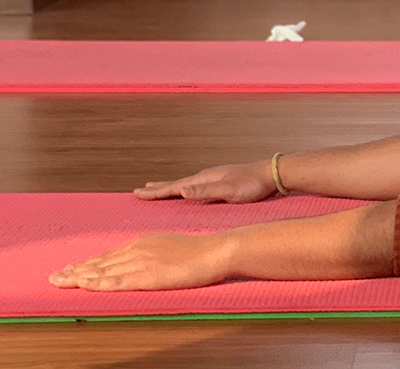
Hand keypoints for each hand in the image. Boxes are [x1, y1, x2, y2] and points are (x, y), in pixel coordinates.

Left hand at [48, 232, 234, 290]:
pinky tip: (84, 286)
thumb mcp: (171, 246)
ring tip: (60, 281)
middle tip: (55, 276)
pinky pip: (118, 281)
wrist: (216, 250)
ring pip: (104, 271)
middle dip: (76, 270)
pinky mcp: (149, 275)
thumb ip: (153, 253)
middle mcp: (138, 250)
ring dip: (79, 277)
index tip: (71, 268)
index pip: (109, 256)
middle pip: (101, 262)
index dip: (88, 264)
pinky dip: (99, 284)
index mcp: (143, 243)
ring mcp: (142, 262)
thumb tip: (142, 261)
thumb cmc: (200, 250)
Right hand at [134, 161, 277, 202]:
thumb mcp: (228, 190)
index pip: (174, 187)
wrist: (273, 174)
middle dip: (158, 188)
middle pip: (176, 183)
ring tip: (158, 188)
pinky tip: (189, 190)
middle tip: (139, 191)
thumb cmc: (253, 184)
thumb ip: (206, 190)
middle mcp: (206, 176)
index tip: (137, 194)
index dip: (156, 192)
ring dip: (170, 187)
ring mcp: (214, 178)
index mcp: (204, 179)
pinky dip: (185, 188)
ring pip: (185, 183)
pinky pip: (196, 185)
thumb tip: (182, 190)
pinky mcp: (223, 181)